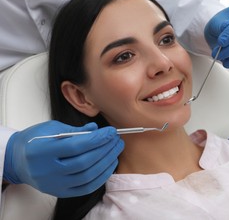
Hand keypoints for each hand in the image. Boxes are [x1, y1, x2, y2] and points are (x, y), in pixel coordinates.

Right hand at [4, 120, 123, 197]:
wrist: (17, 160)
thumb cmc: (35, 141)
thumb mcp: (50, 128)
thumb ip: (75, 131)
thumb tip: (96, 129)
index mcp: (42, 151)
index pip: (76, 146)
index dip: (97, 139)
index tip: (111, 131)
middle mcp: (47, 170)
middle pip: (84, 161)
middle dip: (105, 149)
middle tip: (116, 139)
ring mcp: (54, 184)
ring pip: (87, 176)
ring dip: (107, 162)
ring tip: (116, 150)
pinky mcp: (59, 192)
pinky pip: (85, 187)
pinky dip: (101, 176)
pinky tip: (109, 164)